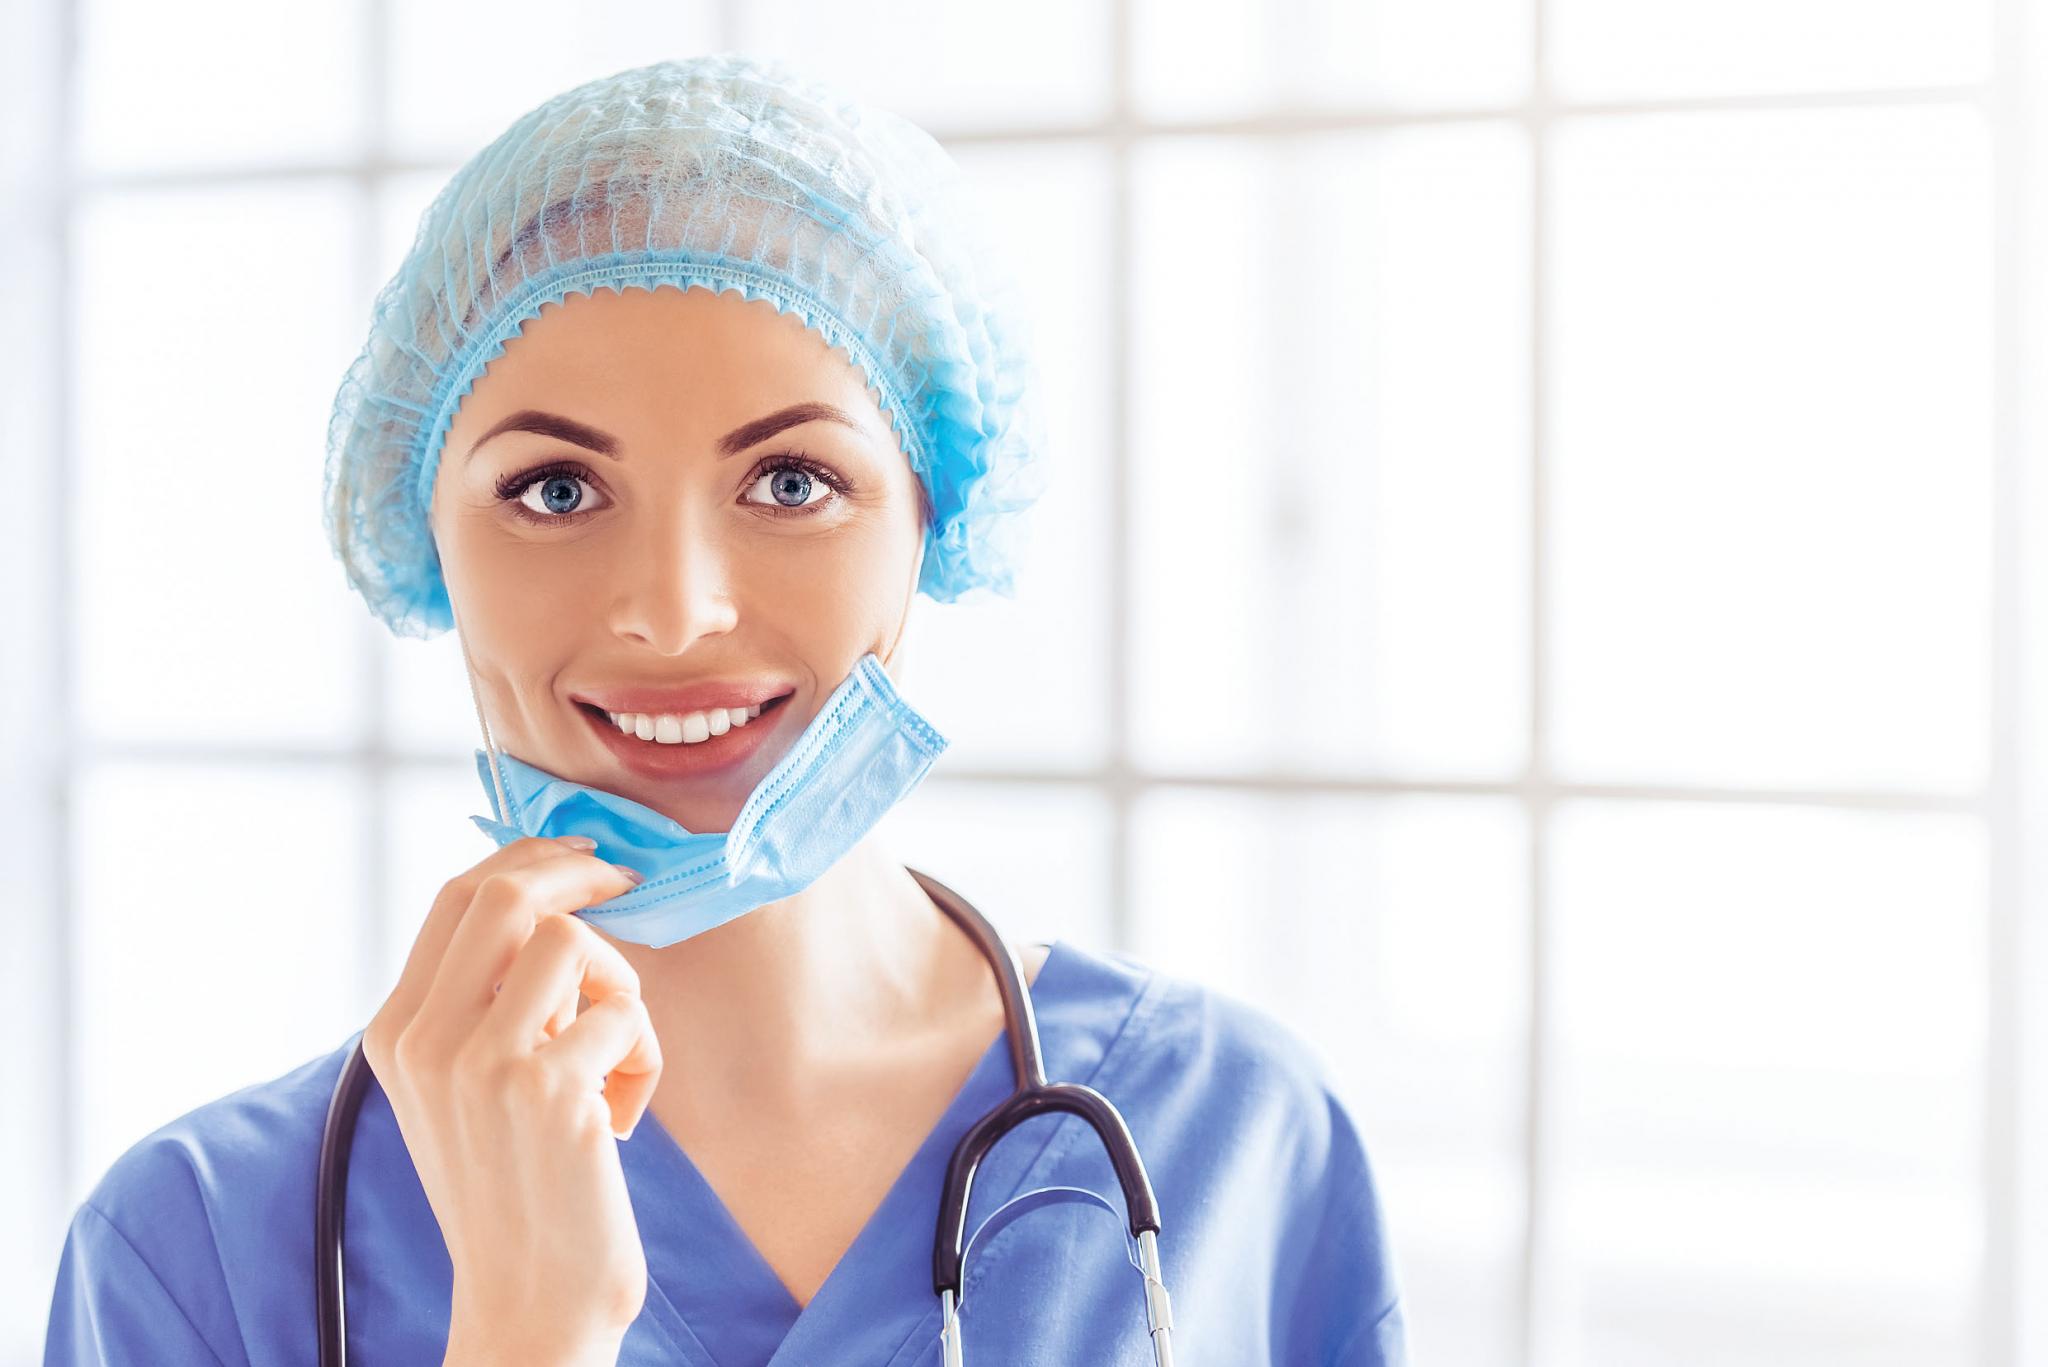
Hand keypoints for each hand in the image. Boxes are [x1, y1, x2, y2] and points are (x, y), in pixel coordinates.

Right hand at [361, 835, 659, 1355]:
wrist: (529, 1303)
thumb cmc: (518, 1188)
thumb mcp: (465, 1088)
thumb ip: (483, 1003)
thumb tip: (546, 899)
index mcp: (397, 1033)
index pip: (455, 896)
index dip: (528, 857)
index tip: (582, 856)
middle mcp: (426, 1040)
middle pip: (507, 894)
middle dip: (580, 872)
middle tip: (627, 881)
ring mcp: (483, 1064)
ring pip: (574, 941)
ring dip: (620, 989)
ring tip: (615, 1061)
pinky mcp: (549, 1090)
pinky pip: (626, 1013)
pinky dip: (643, 1058)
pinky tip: (620, 1120)